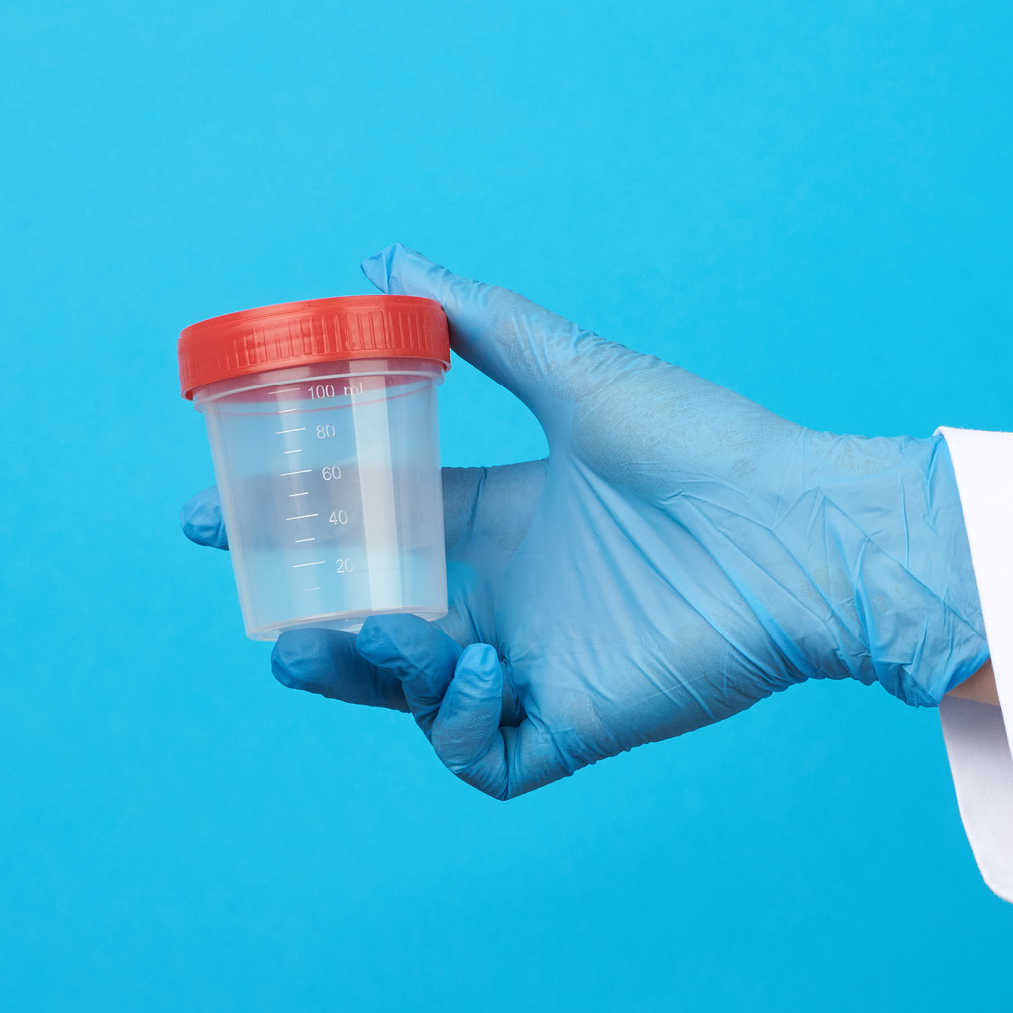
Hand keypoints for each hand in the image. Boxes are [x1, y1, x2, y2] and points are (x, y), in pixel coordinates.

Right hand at [182, 246, 988, 798]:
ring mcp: (538, 663)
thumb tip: (386, 257)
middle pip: (376, 624)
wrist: (800, 527)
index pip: (376, 527)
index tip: (212, 511)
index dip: (297, 523)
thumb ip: (481, 322)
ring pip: (412, 696)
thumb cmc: (705, 446)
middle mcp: (509, 595)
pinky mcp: (574, 722)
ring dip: (373, 673)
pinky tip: (484, 660)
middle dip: (309, 623)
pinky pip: (483, 755)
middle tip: (264, 612)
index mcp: (501, 519)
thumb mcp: (575, 373)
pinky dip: (461, 719)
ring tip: (365, 631)